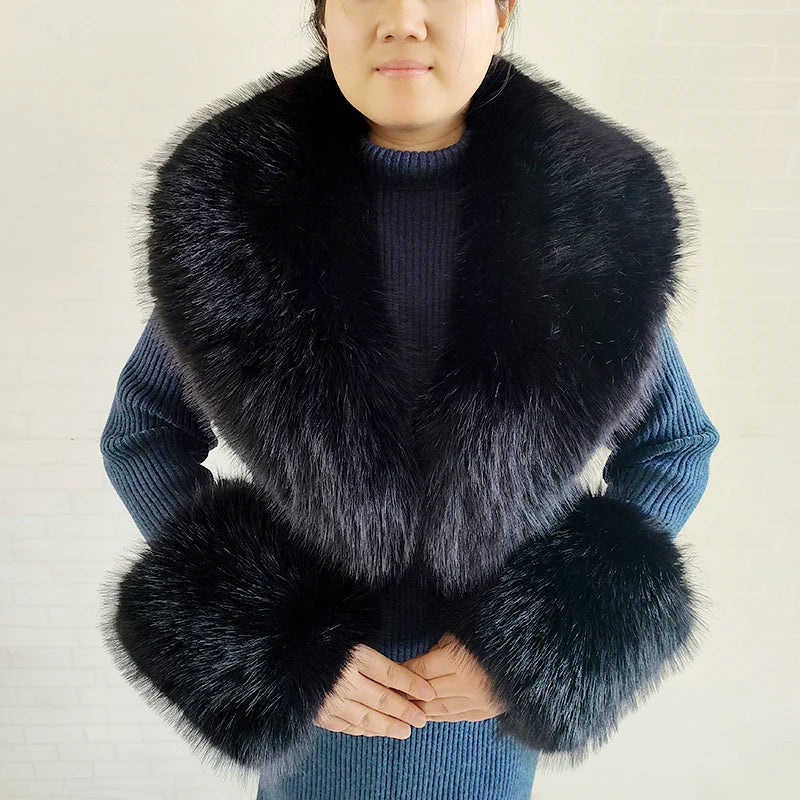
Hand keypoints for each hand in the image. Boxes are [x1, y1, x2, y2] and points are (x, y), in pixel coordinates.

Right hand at [313, 643, 435, 737]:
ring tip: (405, 731)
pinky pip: (347, 726)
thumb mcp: (349, 636)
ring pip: (366, 718)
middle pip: (382, 699)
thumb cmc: (321, 640)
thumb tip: (396, 675)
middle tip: (421, 719)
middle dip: (405, 710)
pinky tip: (375, 732)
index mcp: (354, 656)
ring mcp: (331, 699)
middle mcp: (344, 679)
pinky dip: (363, 731)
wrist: (286, 651)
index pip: (391, 674)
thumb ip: (369, 656)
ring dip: (388, 726)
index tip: (428, 692)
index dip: (412, 685)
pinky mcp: (319, 713)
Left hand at [399, 632, 506, 722]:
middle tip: (390, 695)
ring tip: (404, 708)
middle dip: (407, 694)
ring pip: (440, 709)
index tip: (390, 675)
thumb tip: (417, 666)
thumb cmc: (488, 634)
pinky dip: (439, 716)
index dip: (403, 674)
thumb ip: (437, 651)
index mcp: (457, 660)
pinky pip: (456, 716)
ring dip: (420, 709)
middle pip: (427, 693)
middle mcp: (467, 684)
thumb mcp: (458, 633)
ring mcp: (478, 700)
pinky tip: (427, 715)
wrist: (526, 650)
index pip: (420, 671)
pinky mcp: (486, 711)